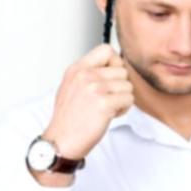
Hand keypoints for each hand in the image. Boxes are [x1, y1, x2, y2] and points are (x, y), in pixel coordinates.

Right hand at [40, 44, 133, 162]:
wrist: (61, 141)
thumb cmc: (69, 117)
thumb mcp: (72, 86)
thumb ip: (89, 72)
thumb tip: (114, 61)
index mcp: (77, 69)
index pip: (106, 49)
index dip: (115, 62)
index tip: (111, 77)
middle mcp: (84, 75)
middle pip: (122, 70)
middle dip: (120, 86)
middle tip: (107, 99)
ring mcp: (94, 88)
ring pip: (128, 86)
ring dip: (122, 99)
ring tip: (106, 108)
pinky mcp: (104, 103)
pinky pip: (129, 99)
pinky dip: (123, 109)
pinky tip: (109, 115)